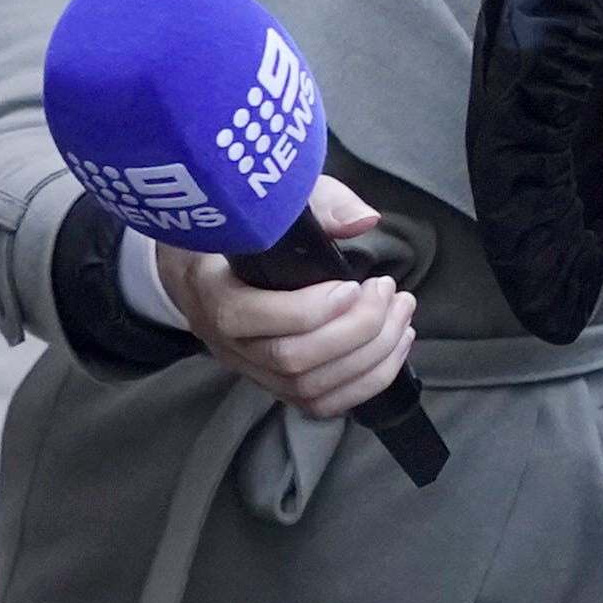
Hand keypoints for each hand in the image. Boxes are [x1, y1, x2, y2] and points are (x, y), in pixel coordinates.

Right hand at [164, 176, 416, 420]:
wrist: (202, 266)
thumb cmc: (245, 227)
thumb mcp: (275, 198)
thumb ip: (319, 202)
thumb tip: (364, 220)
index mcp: (211, 291)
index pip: (248, 317)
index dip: (308, 308)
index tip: (353, 284)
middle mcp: (226, 342)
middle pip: (290, 359)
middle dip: (354, 330)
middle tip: (387, 292)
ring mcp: (251, 369)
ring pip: (310, 387)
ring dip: (370, 355)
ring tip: (400, 314)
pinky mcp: (277, 385)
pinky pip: (322, 404)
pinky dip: (368, 381)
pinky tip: (396, 345)